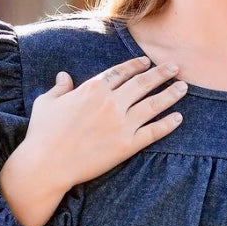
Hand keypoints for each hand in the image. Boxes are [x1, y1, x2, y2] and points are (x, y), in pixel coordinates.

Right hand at [0, 54, 186, 225]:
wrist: (47, 163)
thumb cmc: (42, 133)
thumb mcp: (46, 103)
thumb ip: (59, 88)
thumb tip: (64, 76)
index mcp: (92, 89)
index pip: (121, 72)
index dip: (136, 65)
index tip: (148, 62)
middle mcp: (110, 103)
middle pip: (142, 83)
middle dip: (161, 74)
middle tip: (175, 68)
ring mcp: (120, 124)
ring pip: (152, 104)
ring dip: (170, 94)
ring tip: (184, 87)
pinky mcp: (126, 145)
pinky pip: (152, 132)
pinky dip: (167, 124)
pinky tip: (178, 118)